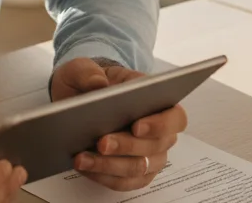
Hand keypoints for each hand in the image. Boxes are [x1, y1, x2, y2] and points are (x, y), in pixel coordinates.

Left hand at [51, 58, 187, 191]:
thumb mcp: (82, 68)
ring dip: (109, 166)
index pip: (174, 117)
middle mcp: (158, 132)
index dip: (160, 125)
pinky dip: (103, 177)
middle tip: (101, 143)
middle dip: (126, 146)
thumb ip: (88, 72)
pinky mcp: (132, 172)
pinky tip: (85, 167)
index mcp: (156, 101)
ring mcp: (148, 155)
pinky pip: (123, 182)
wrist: (76, 99)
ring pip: (138, 168)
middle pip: (154, 147)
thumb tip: (97, 85)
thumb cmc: (88, 81)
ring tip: (82, 158)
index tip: (136, 126)